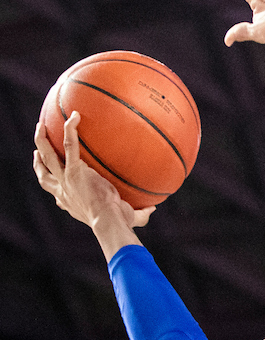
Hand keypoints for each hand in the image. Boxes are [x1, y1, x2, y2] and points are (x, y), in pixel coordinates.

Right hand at [34, 113, 154, 228]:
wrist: (109, 221)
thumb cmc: (118, 223)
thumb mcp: (127, 218)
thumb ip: (140, 213)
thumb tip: (153, 208)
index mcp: (69, 201)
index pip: (55, 191)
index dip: (51, 183)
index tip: (50, 176)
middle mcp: (63, 190)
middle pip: (44, 173)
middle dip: (38, 159)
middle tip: (38, 148)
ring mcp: (66, 178)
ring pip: (47, 155)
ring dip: (42, 139)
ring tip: (41, 126)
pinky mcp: (74, 170)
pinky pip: (69, 144)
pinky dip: (70, 129)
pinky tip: (75, 116)